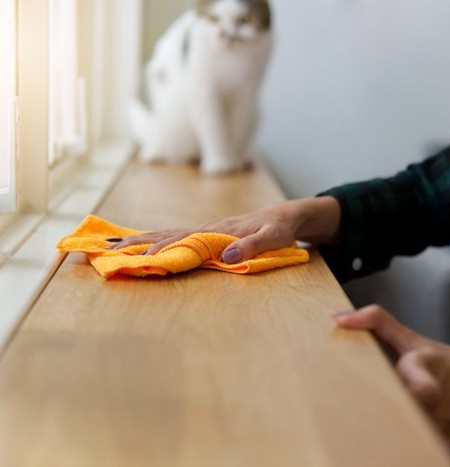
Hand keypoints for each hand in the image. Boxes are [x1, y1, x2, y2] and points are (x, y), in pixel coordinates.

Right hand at [106, 196, 340, 262]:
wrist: (285, 216)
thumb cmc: (279, 228)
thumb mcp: (273, 237)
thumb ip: (252, 245)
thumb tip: (227, 256)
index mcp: (218, 231)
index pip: (183, 241)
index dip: (160, 250)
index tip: (137, 259)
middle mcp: (206, 229)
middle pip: (165, 235)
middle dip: (136, 244)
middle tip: (106, 253)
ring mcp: (204, 231)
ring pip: (166, 234)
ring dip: (139, 240)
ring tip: (111, 247)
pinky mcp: (206, 234)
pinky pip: (175, 237)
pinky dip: (154, 240)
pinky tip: (141, 244)